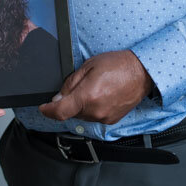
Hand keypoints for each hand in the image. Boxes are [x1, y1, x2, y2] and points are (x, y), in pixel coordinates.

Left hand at [37, 50, 153, 124]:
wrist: (142, 73)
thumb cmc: (118, 65)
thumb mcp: (88, 66)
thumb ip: (71, 83)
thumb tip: (59, 97)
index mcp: (87, 96)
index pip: (60, 111)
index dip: (48, 110)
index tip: (43, 108)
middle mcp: (95, 111)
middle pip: (71, 112)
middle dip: (69, 101)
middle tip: (79, 86)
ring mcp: (104, 117)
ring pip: (82, 115)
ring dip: (81, 105)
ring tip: (94, 88)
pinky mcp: (111, 120)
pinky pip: (94, 117)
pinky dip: (92, 108)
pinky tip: (101, 95)